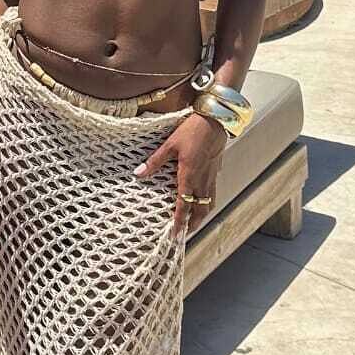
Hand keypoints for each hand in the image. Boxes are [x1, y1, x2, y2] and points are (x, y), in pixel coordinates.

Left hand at [133, 112, 226, 238]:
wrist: (216, 120)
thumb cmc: (193, 130)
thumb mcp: (170, 144)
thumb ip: (154, 161)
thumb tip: (138, 173)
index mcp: (189, 176)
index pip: (184, 205)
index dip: (179, 221)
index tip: (176, 234)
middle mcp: (202, 180)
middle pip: (200, 210)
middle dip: (193, 224)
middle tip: (185, 234)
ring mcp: (211, 176)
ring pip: (209, 203)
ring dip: (202, 215)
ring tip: (195, 222)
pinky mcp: (215, 170)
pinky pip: (213, 192)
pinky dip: (207, 202)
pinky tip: (202, 199)